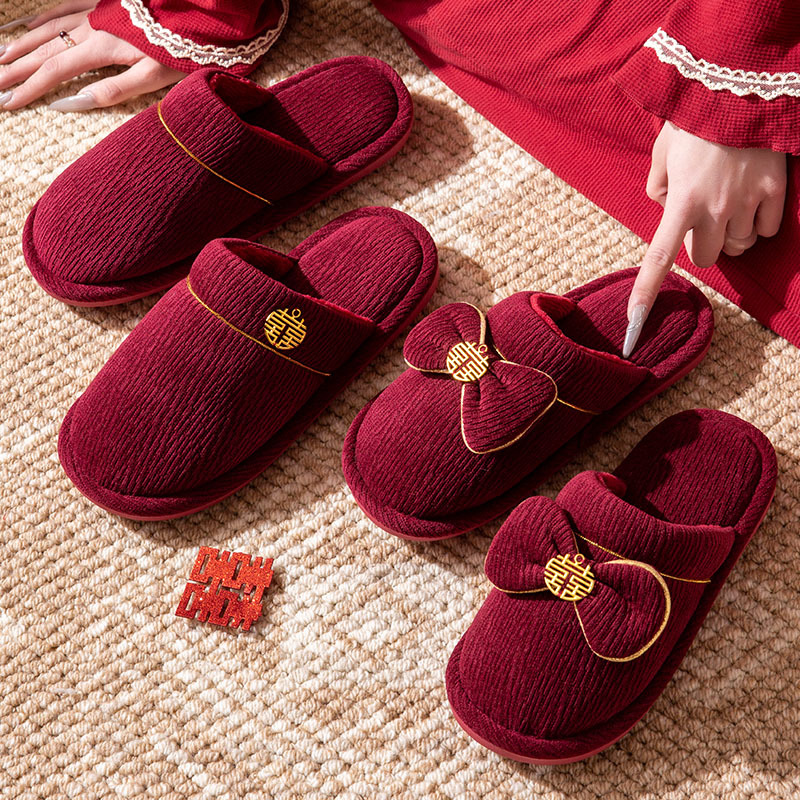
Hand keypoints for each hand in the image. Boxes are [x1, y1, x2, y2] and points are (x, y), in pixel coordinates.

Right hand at [0, 1, 184, 109]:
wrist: (195, 13)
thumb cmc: (179, 49)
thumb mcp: (152, 77)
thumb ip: (112, 91)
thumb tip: (70, 103)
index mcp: (101, 48)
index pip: (55, 72)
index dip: (29, 88)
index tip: (8, 102)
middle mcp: (90, 26)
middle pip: (44, 50)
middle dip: (15, 69)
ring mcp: (93, 11)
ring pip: (47, 28)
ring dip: (21, 44)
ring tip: (0, 58)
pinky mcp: (101, 3)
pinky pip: (61, 9)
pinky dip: (41, 19)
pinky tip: (27, 26)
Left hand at [623, 120, 786, 356]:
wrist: (740, 85)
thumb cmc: (694, 120)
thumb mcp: (662, 154)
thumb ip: (658, 187)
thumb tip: (667, 208)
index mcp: (680, 201)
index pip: (660, 257)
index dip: (646, 292)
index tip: (634, 324)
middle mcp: (714, 208)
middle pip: (706, 258)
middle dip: (703, 246)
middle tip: (702, 219)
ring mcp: (747, 202)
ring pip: (739, 247)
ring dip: (732, 236)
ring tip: (729, 204)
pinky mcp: (775, 192)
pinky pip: (766, 230)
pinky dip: (760, 223)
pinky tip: (753, 198)